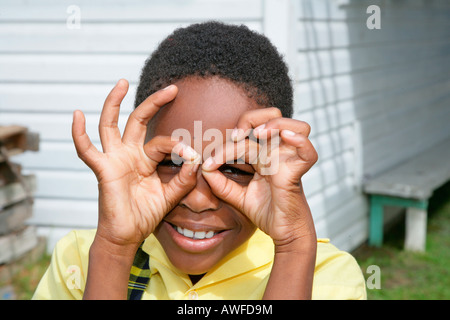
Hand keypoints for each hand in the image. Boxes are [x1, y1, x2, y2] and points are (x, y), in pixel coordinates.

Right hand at [72, 80, 199, 250]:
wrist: (128, 236)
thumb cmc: (145, 215)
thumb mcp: (170, 195)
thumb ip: (184, 179)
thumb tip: (196, 159)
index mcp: (145, 159)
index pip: (163, 142)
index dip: (179, 146)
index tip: (194, 156)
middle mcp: (129, 154)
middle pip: (138, 120)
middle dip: (154, 103)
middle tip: (172, 89)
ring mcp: (114, 159)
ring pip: (110, 124)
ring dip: (114, 102)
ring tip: (122, 82)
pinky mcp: (103, 169)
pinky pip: (86, 150)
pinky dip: (79, 133)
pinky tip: (77, 114)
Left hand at [201, 107, 317, 250]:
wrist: (283, 233)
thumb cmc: (265, 212)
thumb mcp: (236, 197)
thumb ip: (220, 184)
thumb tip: (205, 168)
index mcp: (263, 156)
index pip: (244, 139)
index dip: (224, 147)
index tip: (209, 164)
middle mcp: (278, 154)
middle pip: (273, 117)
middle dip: (252, 119)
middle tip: (237, 136)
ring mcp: (290, 161)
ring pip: (298, 126)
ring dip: (276, 125)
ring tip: (260, 134)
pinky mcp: (297, 173)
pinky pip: (308, 152)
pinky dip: (300, 141)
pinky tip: (285, 137)